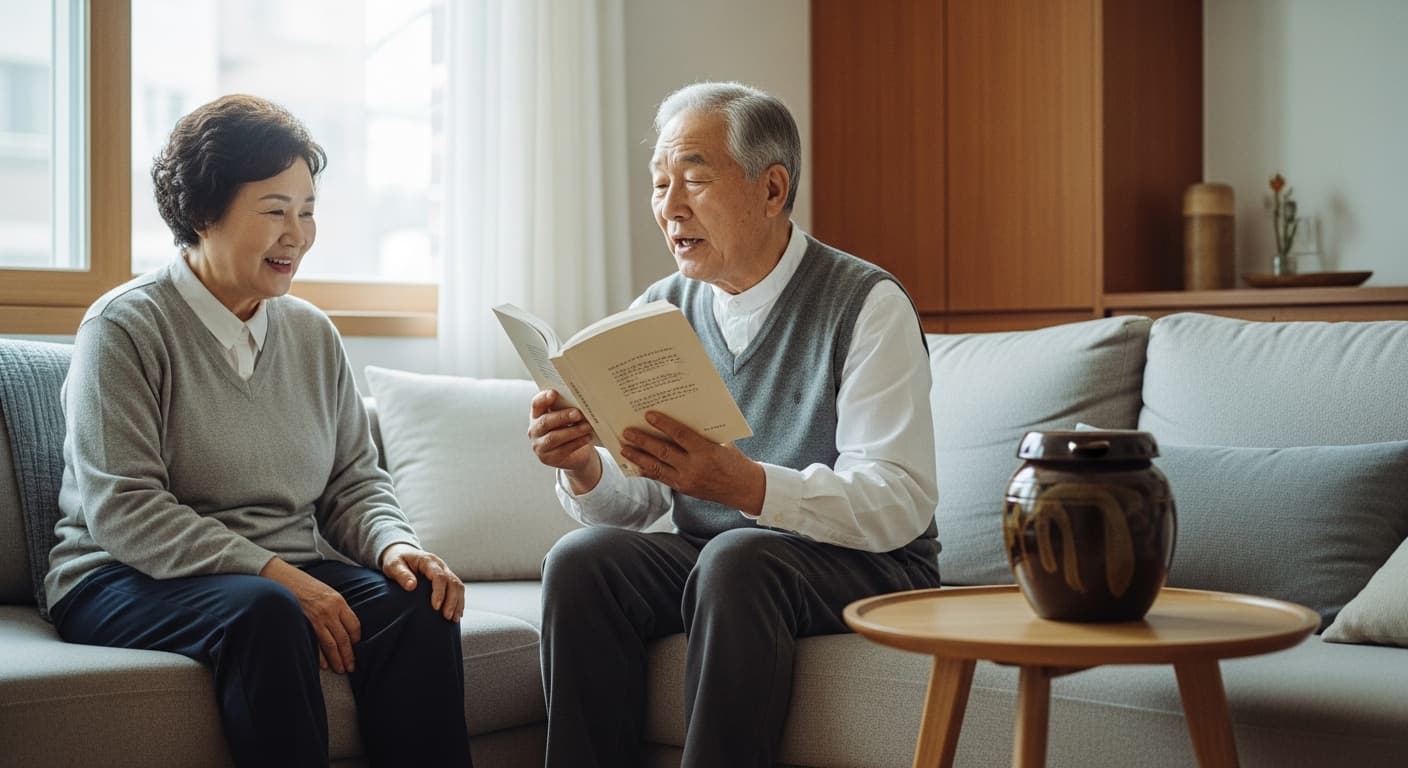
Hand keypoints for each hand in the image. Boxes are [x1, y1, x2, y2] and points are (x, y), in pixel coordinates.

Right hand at [260, 557, 360, 673]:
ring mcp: (316, 619)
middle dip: (348, 655)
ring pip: (331, 644)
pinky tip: (323, 664)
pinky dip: (320, 656)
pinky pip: (315, 644)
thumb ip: (336, 608)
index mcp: (339, 602)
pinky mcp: (304, 624)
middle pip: (344, 638)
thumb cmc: (305, 585)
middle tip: (351, 667)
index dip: (356, 639)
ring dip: (336, 659)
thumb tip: (343, 626)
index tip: (356, 647)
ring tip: (340, 669)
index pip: (354, 625)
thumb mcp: (326, 592)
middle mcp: (330, 611)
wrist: (282, 578)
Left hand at [380, 543, 464, 621]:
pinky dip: (458, 602)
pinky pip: (457, 589)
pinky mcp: (446, 578)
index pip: (439, 576)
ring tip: (454, 619)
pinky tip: (457, 614)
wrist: (402, 552)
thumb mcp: (393, 565)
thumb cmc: (396, 560)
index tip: (436, 607)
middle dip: (452, 600)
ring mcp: (445, 571)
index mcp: (428, 561)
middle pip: (453, 582)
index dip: (440, 592)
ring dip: (458, 603)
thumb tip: (412, 586)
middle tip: (447, 617)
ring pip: (458, 586)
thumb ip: (401, 574)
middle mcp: (440, 565)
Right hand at [528, 389, 601, 492]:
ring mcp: (539, 445)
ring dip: (572, 431)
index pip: (536, 404)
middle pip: (545, 421)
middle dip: (562, 416)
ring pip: (554, 437)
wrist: (574, 455)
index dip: (544, 398)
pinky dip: (577, 443)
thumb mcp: (566, 418)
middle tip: (578, 414)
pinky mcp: (547, 458)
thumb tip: (579, 400)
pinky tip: (587, 438)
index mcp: (537, 415)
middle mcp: (534, 430)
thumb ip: (567, 408)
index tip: (554, 393)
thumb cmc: (569, 430)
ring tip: (587, 427)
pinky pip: (562, 450)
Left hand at [620, 411, 765, 513]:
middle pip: (663, 452)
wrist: (743, 488)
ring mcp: (687, 480)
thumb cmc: (734, 460)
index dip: (663, 424)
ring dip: (639, 457)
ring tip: (624, 449)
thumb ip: (701, 434)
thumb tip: (679, 418)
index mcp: (706, 452)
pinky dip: (648, 471)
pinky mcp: (683, 489)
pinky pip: (661, 478)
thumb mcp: (722, 443)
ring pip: (657, 467)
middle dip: (643, 442)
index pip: (680, 435)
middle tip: (627, 432)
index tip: (648, 415)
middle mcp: (694, 467)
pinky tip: (636, 465)